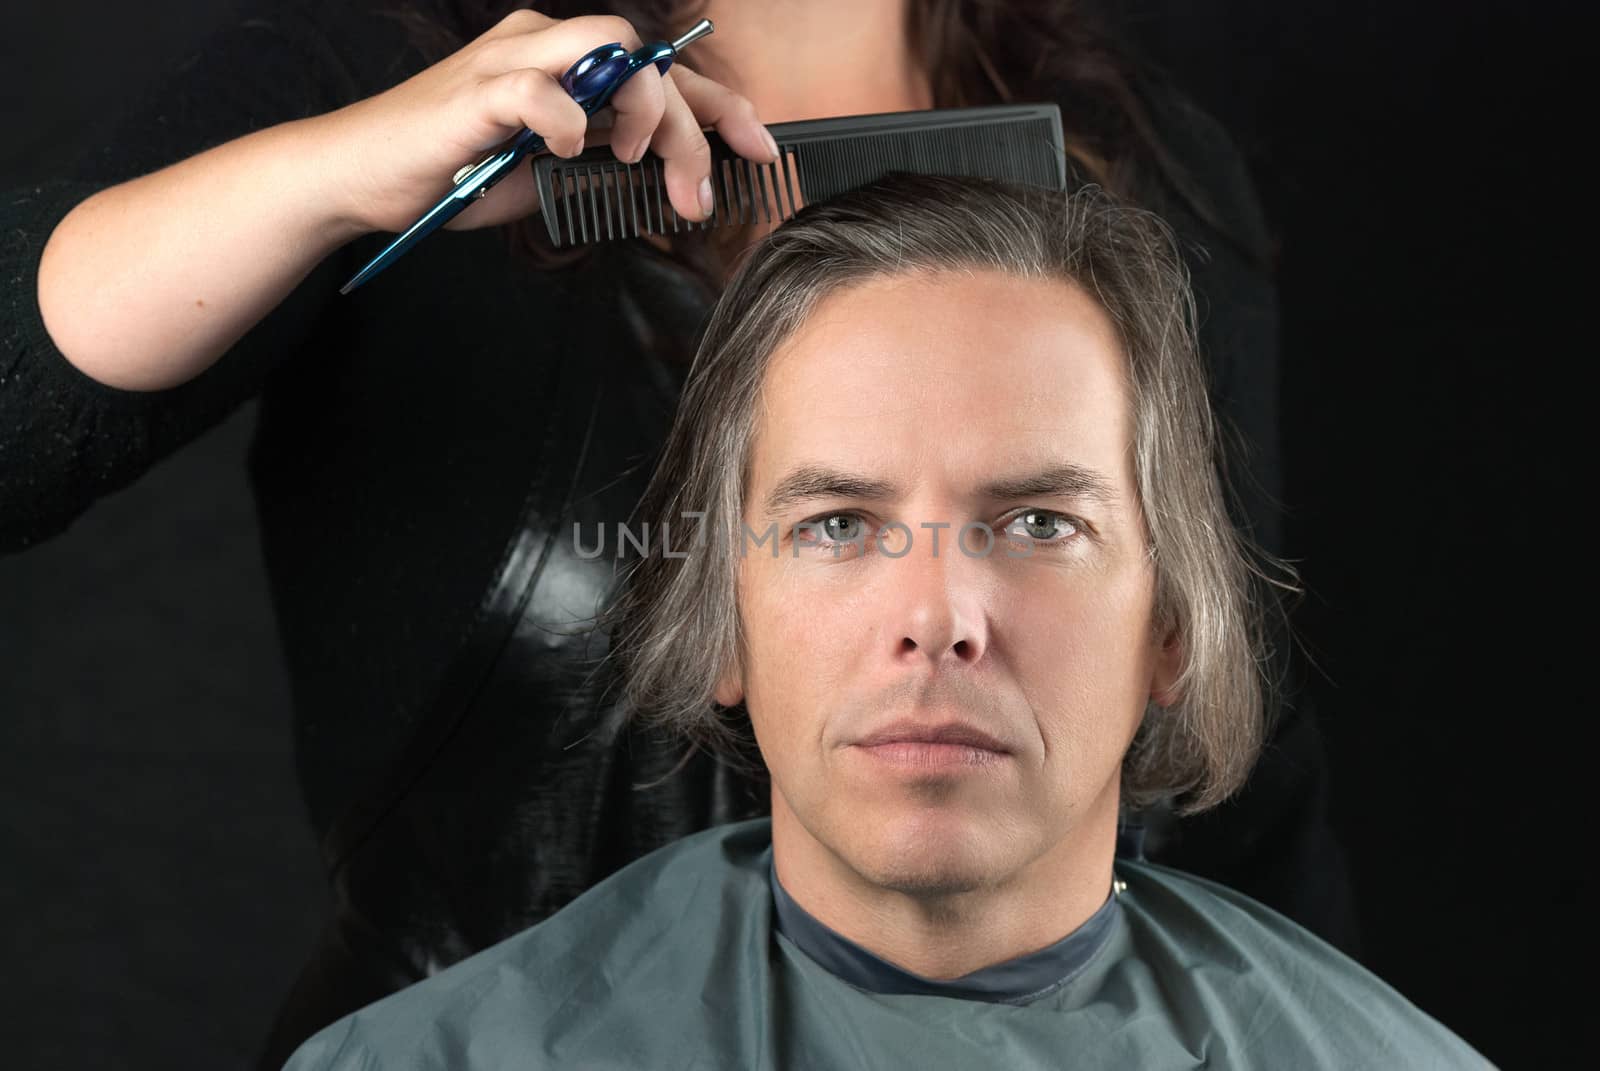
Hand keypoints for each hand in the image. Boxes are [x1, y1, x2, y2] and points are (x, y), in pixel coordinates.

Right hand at [319, 10, 777, 234]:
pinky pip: (540, 89)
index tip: (758, 147)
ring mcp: (510, 61)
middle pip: (649, 62)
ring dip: (642, 113)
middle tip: (697, 194)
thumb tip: (674, 175)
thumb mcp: (553, 169)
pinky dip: (566, 122)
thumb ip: (608, 157)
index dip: (720, 106)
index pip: (662, 71)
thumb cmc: (455, 172)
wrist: (363, 179)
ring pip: (610, 53)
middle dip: (692, 129)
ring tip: (635, 160)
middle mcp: (545, 46)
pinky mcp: (475, 91)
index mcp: (568, 64)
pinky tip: (567, 151)